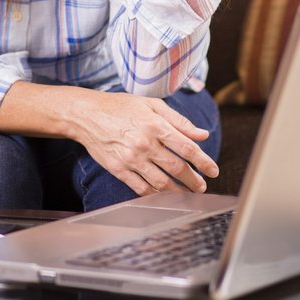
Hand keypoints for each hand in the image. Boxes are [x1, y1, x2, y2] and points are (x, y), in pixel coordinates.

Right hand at [71, 90, 217, 194]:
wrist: (86, 115)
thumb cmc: (120, 107)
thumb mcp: (151, 104)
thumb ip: (179, 120)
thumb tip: (202, 134)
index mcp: (156, 125)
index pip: (187, 148)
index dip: (204, 162)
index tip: (213, 170)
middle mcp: (145, 143)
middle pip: (177, 168)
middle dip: (194, 180)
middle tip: (202, 186)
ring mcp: (131, 158)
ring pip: (161, 182)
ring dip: (178, 191)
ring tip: (187, 193)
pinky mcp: (119, 169)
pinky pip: (141, 188)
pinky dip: (155, 194)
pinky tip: (164, 195)